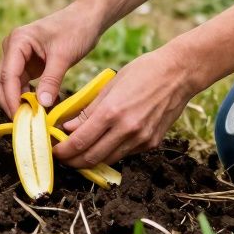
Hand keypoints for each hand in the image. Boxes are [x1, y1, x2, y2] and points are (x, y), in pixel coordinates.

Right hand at [0, 1, 105, 114]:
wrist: (86, 18)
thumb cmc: (76, 29)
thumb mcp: (64, 56)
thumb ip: (52, 80)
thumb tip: (42, 105)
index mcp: (17, 41)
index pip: (7, 76)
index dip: (11, 99)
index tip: (21, 118)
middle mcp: (12, 48)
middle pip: (0, 81)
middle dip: (10, 102)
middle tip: (25, 122)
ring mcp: (18, 56)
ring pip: (9, 85)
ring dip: (18, 101)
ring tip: (34, 118)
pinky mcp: (27, 63)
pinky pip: (21, 84)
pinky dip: (28, 97)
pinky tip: (42, 107)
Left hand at [51, 44, 197, 167]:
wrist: (179, 74)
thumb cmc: (143, 72)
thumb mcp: (110, 85)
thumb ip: (89, 110)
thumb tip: (69, 127)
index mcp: (112, 111)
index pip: (80, 141)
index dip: (63, 150)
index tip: (55, 150)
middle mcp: (126, 129)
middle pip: (92, 157)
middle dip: (73, 161)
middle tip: (62, 157)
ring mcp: (141, 139)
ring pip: (108, 160)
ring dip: (90, 160)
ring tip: (78, 154)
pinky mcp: (151, 143)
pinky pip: (125, 154)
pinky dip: (110, 153)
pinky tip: (103, 145)